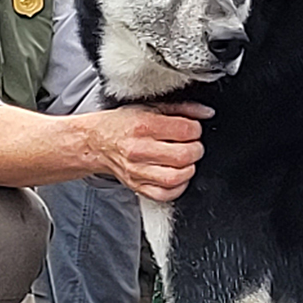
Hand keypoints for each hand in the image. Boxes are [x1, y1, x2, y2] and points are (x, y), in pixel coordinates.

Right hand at [85, 101, 210, 202]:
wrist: (96, 142)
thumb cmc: (122, 124)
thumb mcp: (149, 107)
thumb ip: (181, 108)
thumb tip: (206, 113)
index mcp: (143, 126)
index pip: (186, 130)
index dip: (196, 129)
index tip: (192, 130)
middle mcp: (139, 150)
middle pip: (184, 155)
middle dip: (195, 149)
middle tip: (191, 145)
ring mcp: (137, 171)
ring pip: (176, 177)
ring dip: (188, 168)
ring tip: (184, 160)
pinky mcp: (137, 186)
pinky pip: (165, 194)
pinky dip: (177, 187)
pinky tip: (176, 176)